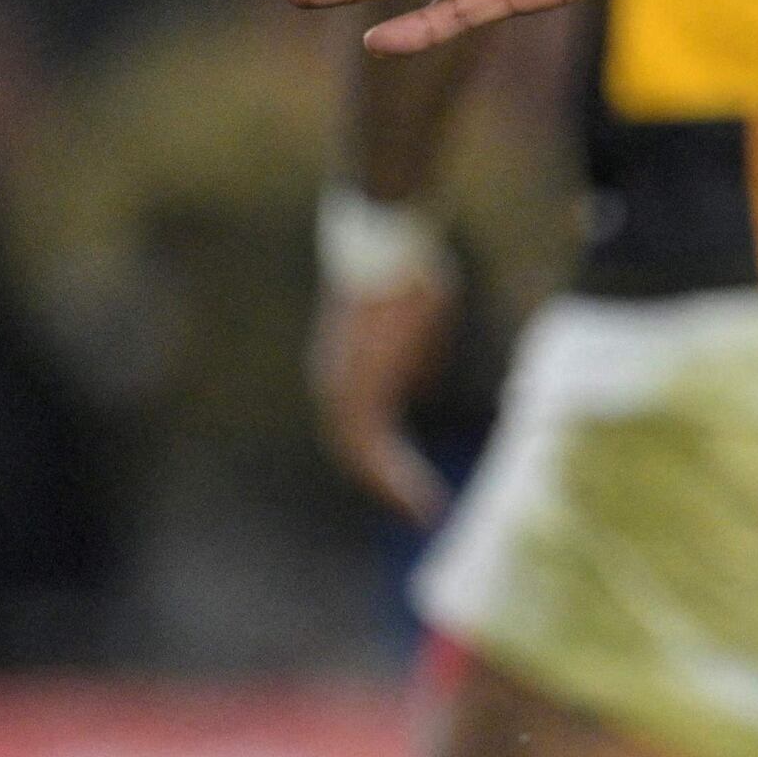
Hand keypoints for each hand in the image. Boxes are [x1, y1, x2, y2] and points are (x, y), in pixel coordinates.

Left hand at [310, 273, 453, 524]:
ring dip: (393, 489)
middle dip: (386, 484)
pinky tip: (422, 499)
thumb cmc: (407, 271)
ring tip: (425, 513)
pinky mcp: (358, 393)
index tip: (407, 482)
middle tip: (418, 512)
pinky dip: (398, 480)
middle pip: (354, 451)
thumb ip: (414, 361)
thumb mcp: (415, 324)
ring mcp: (340, 391)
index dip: (383, 458)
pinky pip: (375, 451)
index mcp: (345, 371)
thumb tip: (413, 391)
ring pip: (361, 458)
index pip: (359, 428)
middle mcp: (332, 386)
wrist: (386, 243)